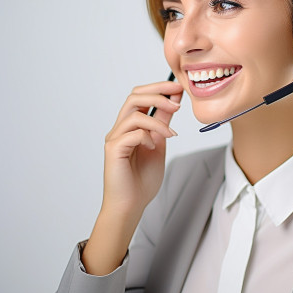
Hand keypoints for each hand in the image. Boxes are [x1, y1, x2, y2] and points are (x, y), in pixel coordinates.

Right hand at [102, 80, 182, 217]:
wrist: (131, 205)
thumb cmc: (143, 179)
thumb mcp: (159, 144)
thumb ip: (163, 123)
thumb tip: (174, 102)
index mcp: (130, 126)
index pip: (141, 96)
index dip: (159, 87)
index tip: (179, 87)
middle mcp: (120, 128)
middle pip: (134, 96)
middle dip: (158, 92)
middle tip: (178, 97)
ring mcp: (115, 138)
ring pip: (134, 113)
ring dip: (158, 120)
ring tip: (172, 133)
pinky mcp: (114, 150)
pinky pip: (132, 133)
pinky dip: (147, 136)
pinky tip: (153, 148)